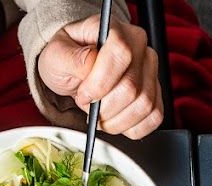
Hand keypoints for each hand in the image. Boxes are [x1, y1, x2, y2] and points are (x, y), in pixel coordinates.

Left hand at [38, 16, 162, 138]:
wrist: (78, 69)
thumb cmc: (69, 58)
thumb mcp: (56, 54)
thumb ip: (70, 57)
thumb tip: (89, 63)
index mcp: (116, 31)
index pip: (121, 54)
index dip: (100, 83)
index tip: (83, 95)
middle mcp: (140, 48)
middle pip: (132, 88)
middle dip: (104, 107)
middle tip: (88, 105)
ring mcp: (151, 72)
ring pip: (143, 106)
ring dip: (116, 120)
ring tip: (99, 113)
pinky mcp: (156, 93)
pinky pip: (153, 118)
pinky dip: (131, 128)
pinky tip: (115, 120)